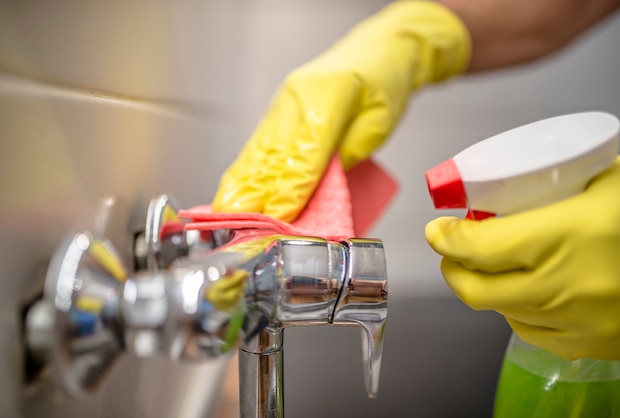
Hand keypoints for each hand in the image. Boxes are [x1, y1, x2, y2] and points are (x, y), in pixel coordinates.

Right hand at [212, 2, 469, 221]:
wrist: (378, 48)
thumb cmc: (385, 82)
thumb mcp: (380, 122)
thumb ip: (349, 154)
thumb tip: (319, 188)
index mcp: (330, 93)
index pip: (305, 152)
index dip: (289, 188)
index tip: (278, 215)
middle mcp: (298, 96)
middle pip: (274, 153)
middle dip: (258, 193)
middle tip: (245, 225)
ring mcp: (283, 101)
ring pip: (259, 150)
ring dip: (242, 185)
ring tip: (228, 214)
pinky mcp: (277, 110)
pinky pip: (257, 145)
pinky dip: (244, 171)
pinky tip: (232, 190)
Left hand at [426, 156, 619, 359]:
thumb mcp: (607, 179)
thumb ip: (550, 184)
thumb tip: (500, 186)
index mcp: (566, 236)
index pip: (478, 246)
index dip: (446, 237)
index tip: (439, 229)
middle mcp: (566, 286)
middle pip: (475, 289)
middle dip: (453, 268)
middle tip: (453, 250)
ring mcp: (578, 322)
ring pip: (500, 312)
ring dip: (483, 289)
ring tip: (488, 267)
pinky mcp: (591, 345)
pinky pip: (531, 333)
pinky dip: (517, 312)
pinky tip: (524, 293)